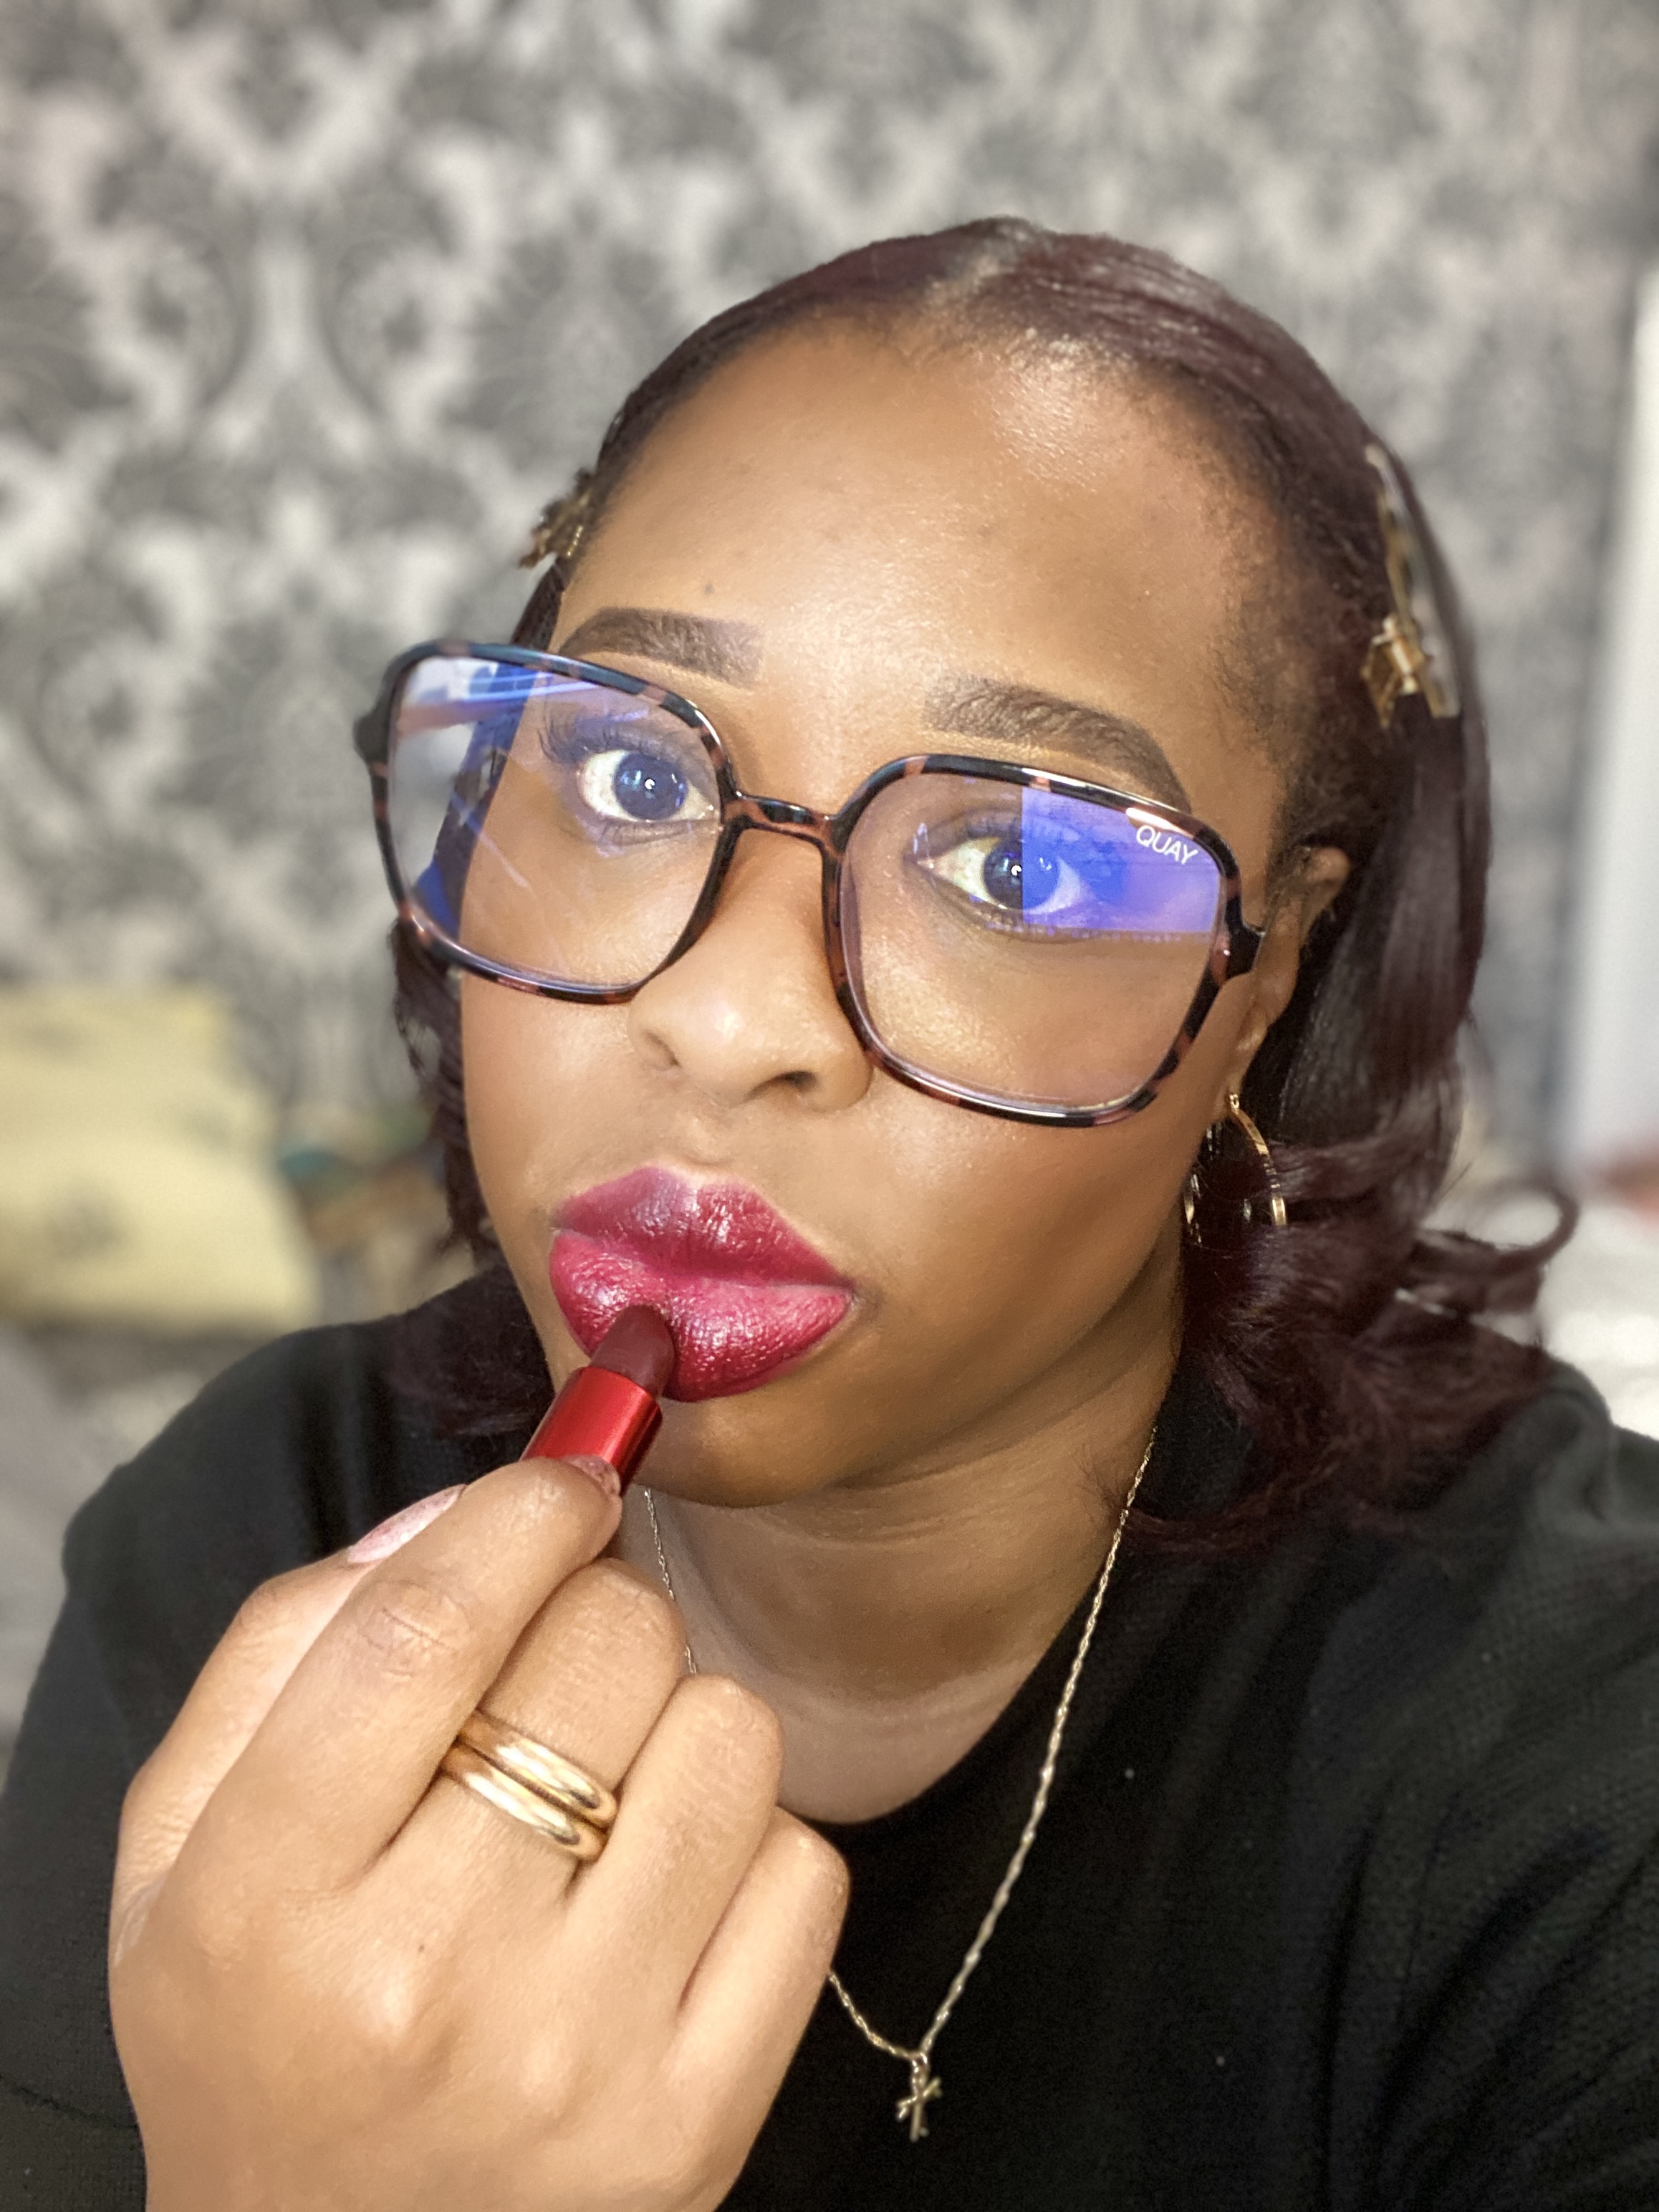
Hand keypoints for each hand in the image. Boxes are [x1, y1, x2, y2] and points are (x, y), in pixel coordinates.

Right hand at [109, 1457, 847, 2210]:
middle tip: (561, 1669)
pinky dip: (749, 1844)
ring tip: (608, 1790)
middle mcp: (429, 1980)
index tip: (568, 1482)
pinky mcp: (700, 2121)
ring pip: (727, 1733)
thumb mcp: (182, 1842)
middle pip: (604, 1649)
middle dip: (598, 1609)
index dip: (526, 1510)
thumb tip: (472, 1508)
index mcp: (270, 1897)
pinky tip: (664, 1889)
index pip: (429, 1626)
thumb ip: (289, 1643)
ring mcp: (582, 2060)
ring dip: (679, 1720)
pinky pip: (803, 1866)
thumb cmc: (259, 2026)